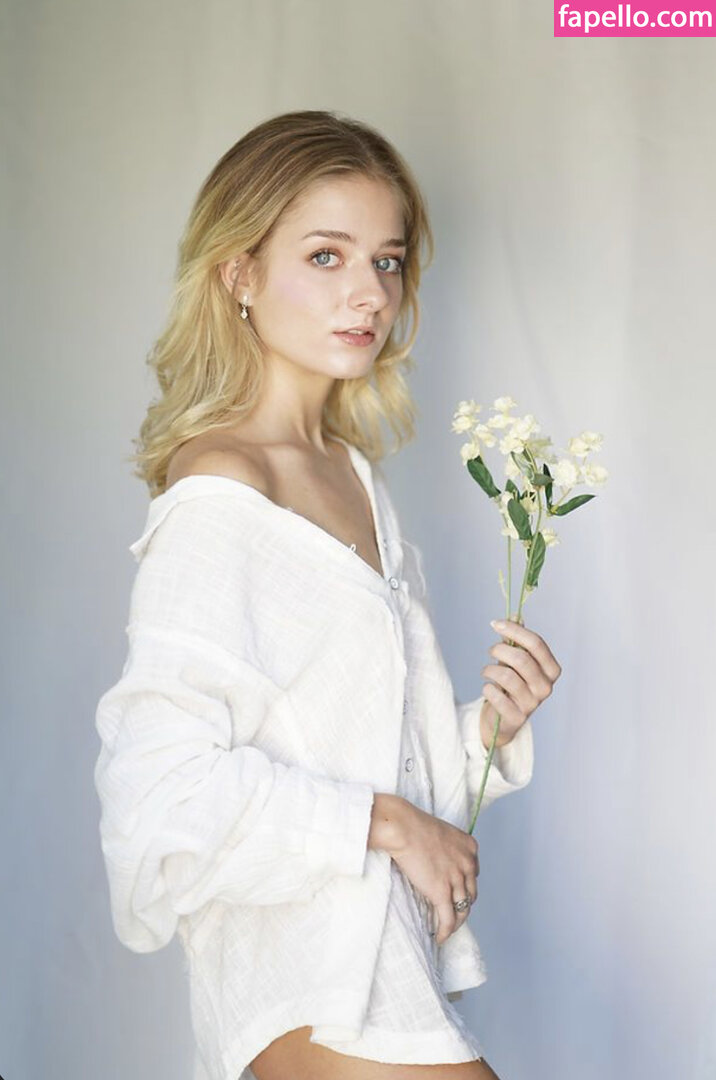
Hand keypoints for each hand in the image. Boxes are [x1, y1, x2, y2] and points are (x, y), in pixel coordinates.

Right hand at [386, 801, 478, 945]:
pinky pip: (448, 919)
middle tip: (453, 911)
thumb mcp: (440, 832)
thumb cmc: (414, 825)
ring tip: (448, 929)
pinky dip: (445, 931)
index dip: (466, 885)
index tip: (457, 891)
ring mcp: (456, 879)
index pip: (474, 873)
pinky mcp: (441, 892)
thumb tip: (438, 861)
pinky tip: (439, 937)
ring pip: (463, 909)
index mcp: (469, 847)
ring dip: (456, 922)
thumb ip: (446, 847)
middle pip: (471, 892)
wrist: (403, 828)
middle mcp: (468, 863)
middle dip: (463, 904)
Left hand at [480, 618, 561, 748]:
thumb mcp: (515, 659)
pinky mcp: (517, 718)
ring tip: (486, 671)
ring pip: (507, 676)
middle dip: (500, 650)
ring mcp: (533, 704)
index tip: (495, 624)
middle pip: (522, 659)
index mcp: (551, 669)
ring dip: (490, 670)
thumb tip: (517, 615)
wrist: (503, 717)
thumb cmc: (511, 683)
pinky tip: (488, 689)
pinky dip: (487, 689)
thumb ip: (517, 639)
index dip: (514, 631)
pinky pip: (497, 696)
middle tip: (491, 650)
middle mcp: (546, 687)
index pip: (536, 644)